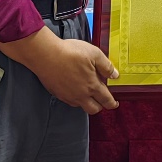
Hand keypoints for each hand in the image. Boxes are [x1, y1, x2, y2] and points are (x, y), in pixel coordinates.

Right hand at [0, 26, 119, 113]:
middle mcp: (80, 95)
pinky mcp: (58, 94)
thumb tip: (115, 75)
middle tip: (103, 99)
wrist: (46, 55)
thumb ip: (106, 66)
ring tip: (88, 91)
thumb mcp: (94, 54)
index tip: (114, 103)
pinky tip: (75, 88)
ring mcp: (68, 96)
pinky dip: (76, 98)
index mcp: (92, 86)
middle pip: (94, 109)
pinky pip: (70, 101)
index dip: (112, 103)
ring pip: (81, 106)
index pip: (105, 100)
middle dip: (100, 106)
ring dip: (87, 102)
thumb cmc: (70, 52)